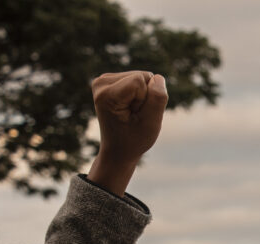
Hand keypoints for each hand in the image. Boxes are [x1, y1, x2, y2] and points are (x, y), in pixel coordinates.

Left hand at [88, 71, 167, 193]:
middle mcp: (101, 83)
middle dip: (145, 96)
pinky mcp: (110, 80)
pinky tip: (130, 108)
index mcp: (106, 94)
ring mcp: (104, 80)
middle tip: (134, 116)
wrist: (118, 150)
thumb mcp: (151, 124)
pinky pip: (139, 79)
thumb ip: (157, 99)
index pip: (141, 80)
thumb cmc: (134, 140)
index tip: (135, 116)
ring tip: (132, 113)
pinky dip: (140, 94)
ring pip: (142, 77)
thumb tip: (158, 77)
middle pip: (142, 76)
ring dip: (143, 96)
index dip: (146, 100)